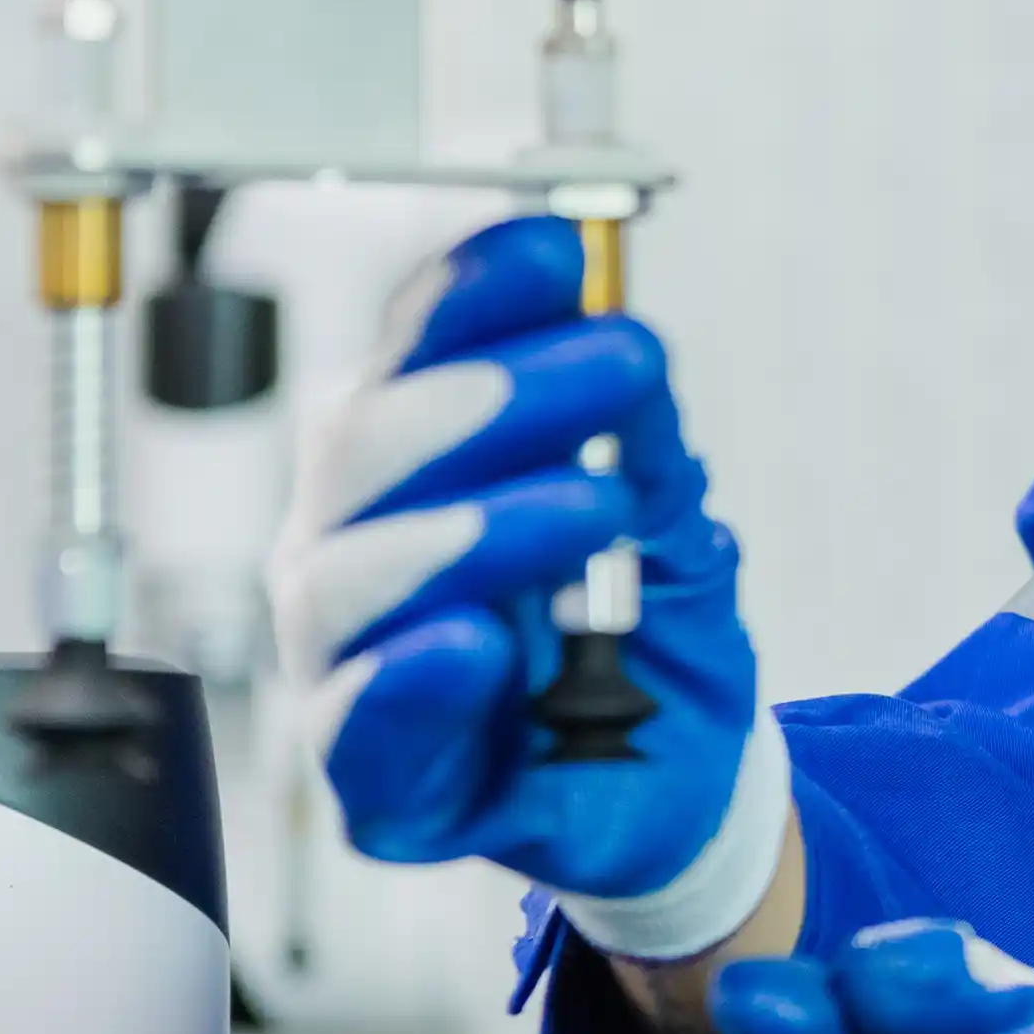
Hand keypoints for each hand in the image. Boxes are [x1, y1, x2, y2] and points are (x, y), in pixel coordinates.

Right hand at [266, 217, 781, 962]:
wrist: (686, 785)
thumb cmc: (652, 642)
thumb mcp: (671, 528)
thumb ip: (642, 448)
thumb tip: (629, 348)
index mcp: (413, 463)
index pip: (412, 353)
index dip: (468, 294)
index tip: (556, 248)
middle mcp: (355, 545)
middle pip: (366, 445)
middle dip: (495, 395)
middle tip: (621, 363)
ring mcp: (347, 658)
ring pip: (348, 576)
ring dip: (475, 531)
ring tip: (592, 509)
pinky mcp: (374, 777)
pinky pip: (358, 721)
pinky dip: (413, 676)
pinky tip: (478, 642)